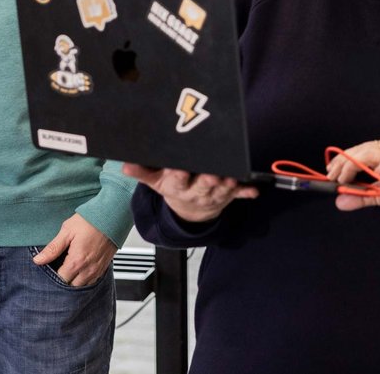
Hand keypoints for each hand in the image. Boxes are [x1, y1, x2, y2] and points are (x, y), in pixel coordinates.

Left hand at [31, 214, 116, 286]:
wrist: (112, 215)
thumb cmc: (90, 220)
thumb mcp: (67, 231)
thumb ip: (53, 248)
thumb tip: (38, 260)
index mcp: (76, 261)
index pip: (60, 280)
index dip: (53, 277)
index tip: (50, 268)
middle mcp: (88, 269)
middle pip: (71, 286)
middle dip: (64, 280)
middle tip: (58, 268)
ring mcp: (97, 269)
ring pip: (82, 286)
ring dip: (74, 281)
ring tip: (69, 268)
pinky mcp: (104, 267)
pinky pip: (92, 281)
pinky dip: (85, 279)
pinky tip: (80, 268)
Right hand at [122, 164, 256, 224]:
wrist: (189, 213)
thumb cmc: (173, 189)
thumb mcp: (154, 182)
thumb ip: (141, 171)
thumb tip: (125, 164)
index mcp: (177, 187)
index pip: (177, 181)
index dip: (178, 175)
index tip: (179, 167)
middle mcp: (195, 193)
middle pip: (202, 187)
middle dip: (207, 181)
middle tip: (212, 174)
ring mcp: (213, 196)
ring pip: (221, 190)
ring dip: (227, 185)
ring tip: (231, 177)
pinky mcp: (227, 196)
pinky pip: (238, 195)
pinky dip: (246, 193)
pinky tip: (254, 190)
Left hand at [329, 137, 379, 222]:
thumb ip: (361, 196)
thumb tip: (340, 200)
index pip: (357, 150)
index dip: (341, 160)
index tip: (330, 172)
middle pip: (360, 149)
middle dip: (343, 163)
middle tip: (333, 178)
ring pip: (370, 152)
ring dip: (353, 165)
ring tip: (345, 179)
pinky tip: (374, 177)